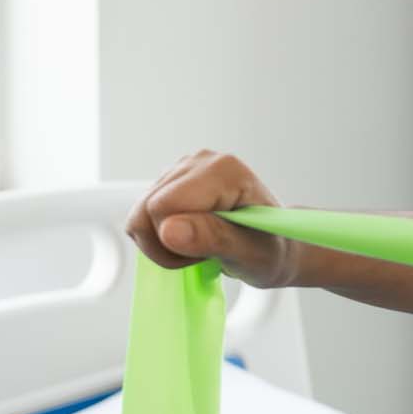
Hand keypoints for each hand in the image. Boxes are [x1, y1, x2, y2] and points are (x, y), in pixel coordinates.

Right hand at [124, 150, 301, 288]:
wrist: (273, 246)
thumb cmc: (268, 250)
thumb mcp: (249, 253)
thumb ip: (213, 238)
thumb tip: (170, 230)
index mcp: (223, 170)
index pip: (163, 207)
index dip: (175, 241)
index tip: (208, 252)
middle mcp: (201, 160)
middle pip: (145, 211)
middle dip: (167, 244)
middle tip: (205, 252)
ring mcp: (183, 168)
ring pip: (138, 216)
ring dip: (163, 243)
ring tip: (201, 245)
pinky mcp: (171, 181)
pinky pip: (141, 217)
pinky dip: (159, 237)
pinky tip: (190, 237)